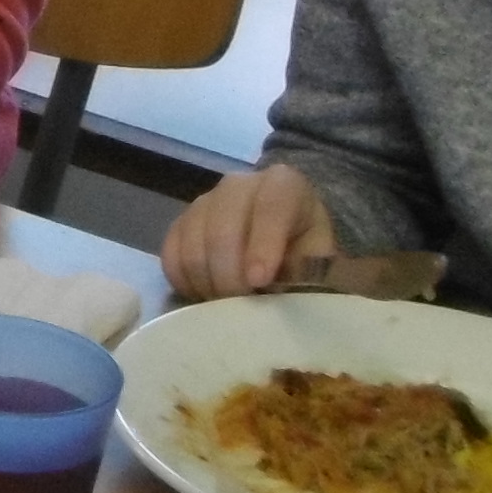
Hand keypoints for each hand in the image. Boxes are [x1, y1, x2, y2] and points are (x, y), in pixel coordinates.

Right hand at [162, 164, 332, 300]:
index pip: (270, 209)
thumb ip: (306, 268)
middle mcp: (237, 185)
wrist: (282, 226)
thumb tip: (279, 293)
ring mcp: (203, 202)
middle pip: (221, 231)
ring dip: (208, 284)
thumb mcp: (320, 252)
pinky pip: (171, 256)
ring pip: (192, 247)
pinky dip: (186, 282)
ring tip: (227, 305)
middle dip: (230, 277)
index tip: (259, 282)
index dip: (262, 247)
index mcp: (282, 184)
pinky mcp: (180, 223)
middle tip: (242, 307)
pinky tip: (206, 294)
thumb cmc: (303, 243)